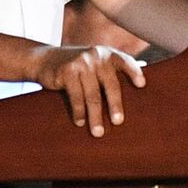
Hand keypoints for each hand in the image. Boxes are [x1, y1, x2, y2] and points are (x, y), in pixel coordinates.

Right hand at [29, 45, 144, 136]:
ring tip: (98, 132)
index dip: (134, 72)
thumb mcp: (95, 64)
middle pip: (110, 84)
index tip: (142, 85)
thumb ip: (111, 72)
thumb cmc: (78, 67)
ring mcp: (81, 63)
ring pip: (92, 94)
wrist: (45, 59)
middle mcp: (96, 56)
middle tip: (118, 122)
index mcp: (108, 54)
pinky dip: (78, 111)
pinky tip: (80, 122)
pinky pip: (75, 96)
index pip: (125, 61)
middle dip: (115, 105)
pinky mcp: (66, 71)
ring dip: (95, 116)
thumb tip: (139, 91)